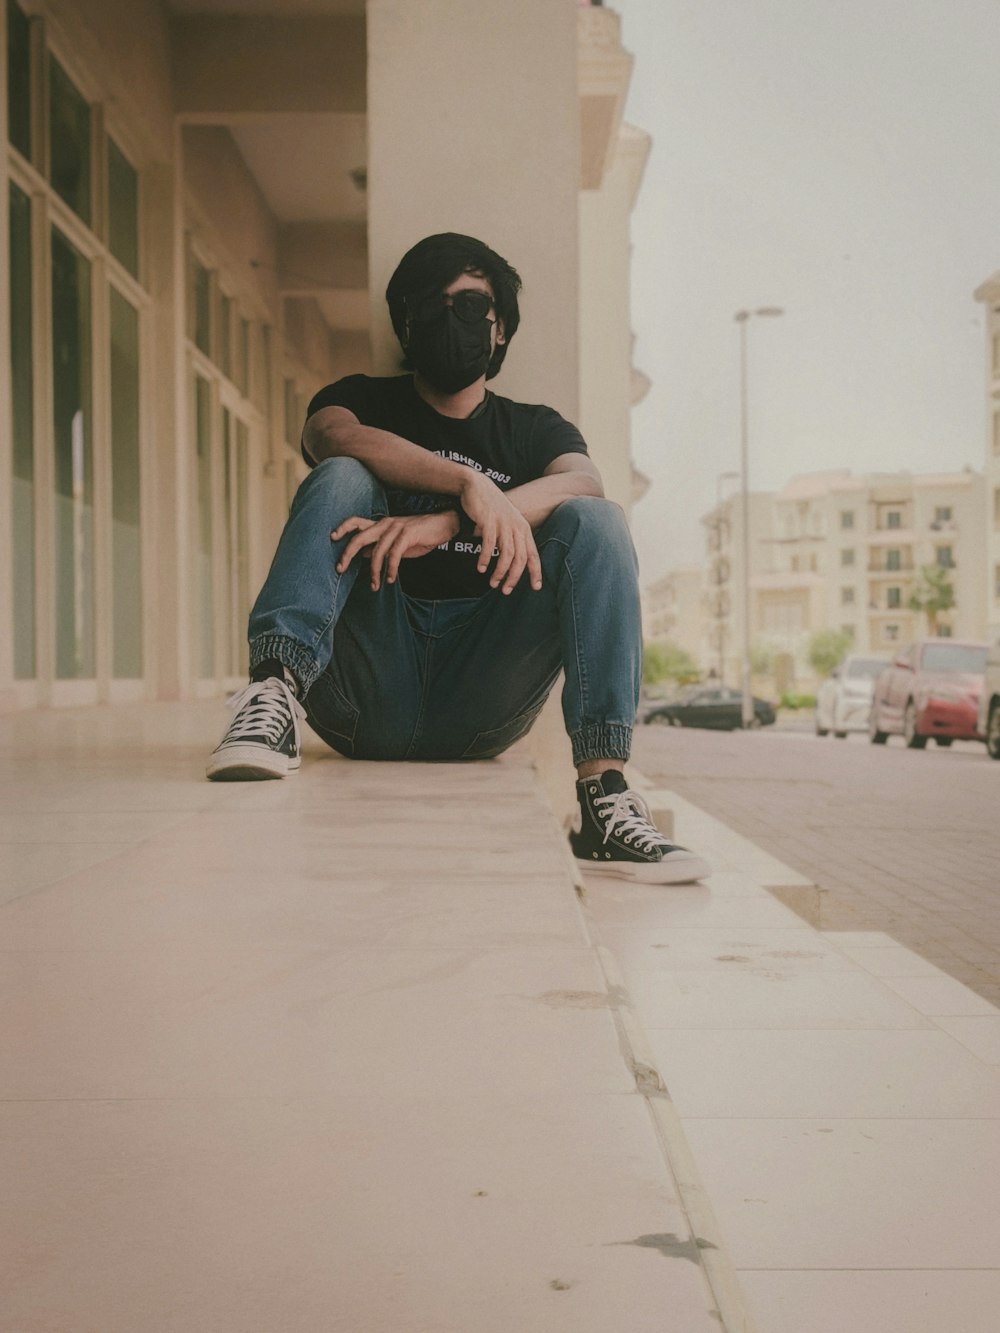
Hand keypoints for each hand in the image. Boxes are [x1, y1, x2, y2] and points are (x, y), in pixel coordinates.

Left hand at [332, 512, 457, 590]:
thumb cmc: (419, 535)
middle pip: (359, 537)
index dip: (342, 528)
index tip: (332, 538)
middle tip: (340, 569)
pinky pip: (394, 555)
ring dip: (374, 571)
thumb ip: (380, 547)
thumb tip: (363, 555)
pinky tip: (391, 579)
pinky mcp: (407, 535)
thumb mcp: (396, 542)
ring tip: (374, 586)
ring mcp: (396, 528)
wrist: (444, 524)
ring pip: (377, 551)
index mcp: (381, 524)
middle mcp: (385, 523)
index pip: (355, 522)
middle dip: (347, 553)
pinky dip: (391, 569)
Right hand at [459, 473, 541, 593]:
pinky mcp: (489, 520)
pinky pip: (489, 543)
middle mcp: (516, 526)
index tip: (536, 587)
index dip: (536, 572)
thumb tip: (512, 562)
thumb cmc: (492, 508)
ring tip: (493, 583)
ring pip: (506, 553)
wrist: (477, 486)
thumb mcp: (507, 523)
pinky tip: (481, 568)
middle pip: (520, 558)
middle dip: (514, 577)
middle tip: (506, 591)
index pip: (533, 554)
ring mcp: (503, 523)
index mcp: (523, 529)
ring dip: (500, 571)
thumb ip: (512, 540)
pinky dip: (485, 558)